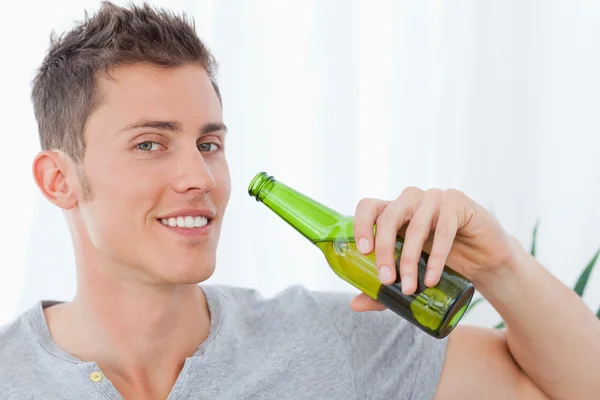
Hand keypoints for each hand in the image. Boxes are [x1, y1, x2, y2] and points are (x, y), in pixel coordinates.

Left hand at [349, 187, 516, 311]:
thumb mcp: (409, 277)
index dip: (361, 225)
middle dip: (385, 250)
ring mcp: (434, 198)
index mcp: (393, 211)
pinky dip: (437, 257)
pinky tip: (432, 279)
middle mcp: (410, 200)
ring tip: (411, 289)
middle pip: (388, 216)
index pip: (369, 206)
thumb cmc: (441, 264)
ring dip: (410, 259)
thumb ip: (382, 290)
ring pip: (416, 225)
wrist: (483, 264)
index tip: (364, 252)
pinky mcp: (458, 203)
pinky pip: (445, 229)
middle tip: (387, 280)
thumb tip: (355, 304)